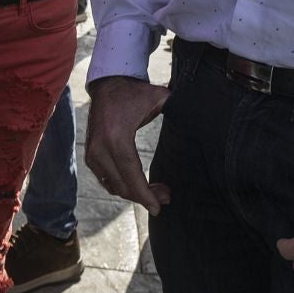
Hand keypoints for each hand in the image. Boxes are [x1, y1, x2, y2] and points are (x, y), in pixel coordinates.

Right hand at [83, 76, 170, 214]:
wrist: (107, 84)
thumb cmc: (135, 93)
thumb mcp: (158, 98)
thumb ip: (177, 108)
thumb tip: (203, 114)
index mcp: (117, 137)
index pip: (131, 174)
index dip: (145, 194)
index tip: (158, 208)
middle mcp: (100, 148)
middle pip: (123, 185)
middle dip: (144, 196)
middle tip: (165, 197)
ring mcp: (92, 153)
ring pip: (114, 186)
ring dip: (134, 193)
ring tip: (157, 191)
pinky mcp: (90, 156)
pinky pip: (106, 180)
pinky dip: (123, 186)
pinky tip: (140, 185)